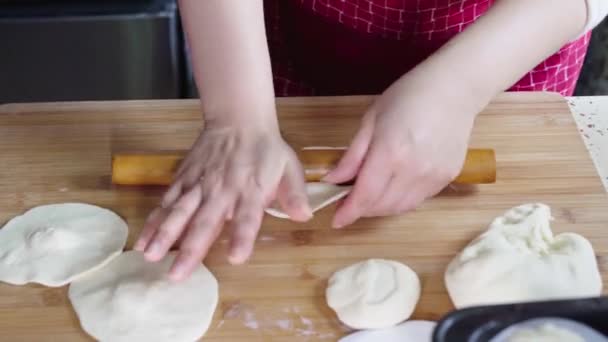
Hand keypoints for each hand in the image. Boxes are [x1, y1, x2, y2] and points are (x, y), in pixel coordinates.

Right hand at [134, 121, 311, 280]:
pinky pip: (167, 201)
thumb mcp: (289, 168)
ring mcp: (199, 184)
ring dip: (164, 235)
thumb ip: (295, 194)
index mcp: (250, 190)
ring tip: (150, 256)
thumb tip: (304, 216)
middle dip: (190, 248)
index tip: (235, 256)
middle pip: (204, 221)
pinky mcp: (183, 178)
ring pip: (179, 212)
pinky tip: (143, 239)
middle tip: (176, 274)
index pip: (247, 217)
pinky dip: (154, 220)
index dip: (242, 236)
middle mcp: (222, 190)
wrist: (238, 119)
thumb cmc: (266, 149)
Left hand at [324, 71, 478, 227]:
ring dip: (381, 208)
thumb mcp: (371, 120)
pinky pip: (418, 199)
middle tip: (349, 201)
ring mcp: (433, 176)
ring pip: (400, 208)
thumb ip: (352, 155)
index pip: (365, 195)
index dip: (348, 212)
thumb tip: (333, 180)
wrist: (455, 88)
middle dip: (361, 209)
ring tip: (370, 195)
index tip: (336, 220)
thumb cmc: (409, 96)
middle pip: (381, 206)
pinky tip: (394, 186)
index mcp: (390, 152)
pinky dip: (401, 200)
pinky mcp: (447, 177)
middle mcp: (413, 170)